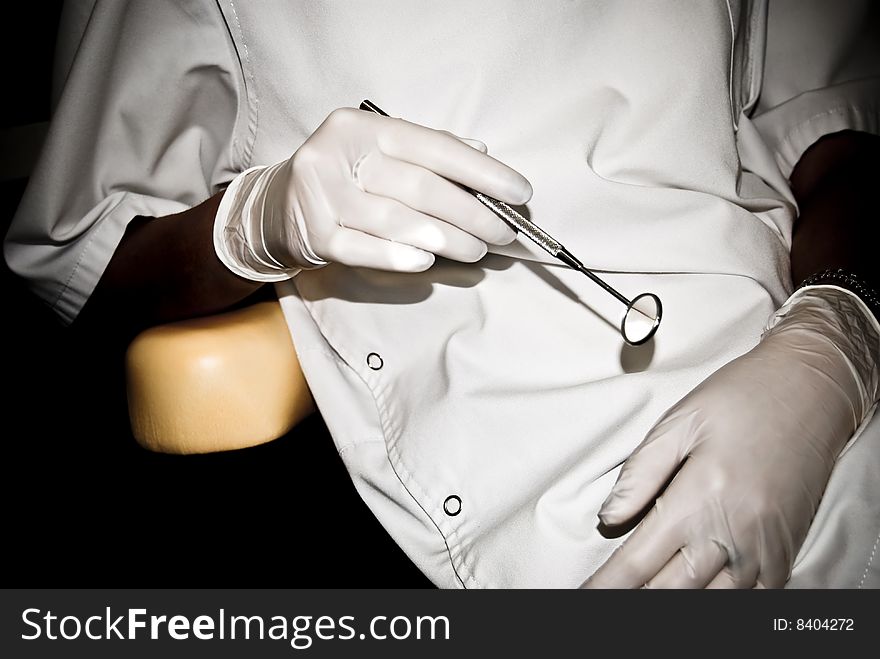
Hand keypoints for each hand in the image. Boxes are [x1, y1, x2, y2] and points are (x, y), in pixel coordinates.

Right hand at [214, 107, 530, 279]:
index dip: (483, 171)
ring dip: (446, 238)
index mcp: (363, 127)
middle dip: (471, 213)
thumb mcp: (379, 154)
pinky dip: (399, 256)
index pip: (434, 146)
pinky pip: (365, 248)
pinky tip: (429, 262)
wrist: (274, 209)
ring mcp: (322, 193)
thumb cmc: (342, 180)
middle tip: (502, 232)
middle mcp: (339, 152)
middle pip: (420, 186)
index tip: (519, 193)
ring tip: (477, 250)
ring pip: (397, 219)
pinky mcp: (313, 233)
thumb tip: (482, 153)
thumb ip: (428, 152)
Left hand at [583, 287, 878, 588]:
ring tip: (651, 593)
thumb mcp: (679, 422)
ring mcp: (763, 547)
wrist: (811, 390)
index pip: (638, 562)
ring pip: (711, 599)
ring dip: (676, 599)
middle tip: (611, 597)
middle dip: (636, 598)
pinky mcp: (785, 550)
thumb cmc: (742, 398)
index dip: (608, 585)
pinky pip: (754, 597)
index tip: (588, 595)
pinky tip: (703, 591)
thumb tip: (608, 516)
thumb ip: (640, 474)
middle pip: (671, 589)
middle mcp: (732, 531)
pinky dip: (724, 601)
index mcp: (698, 498)